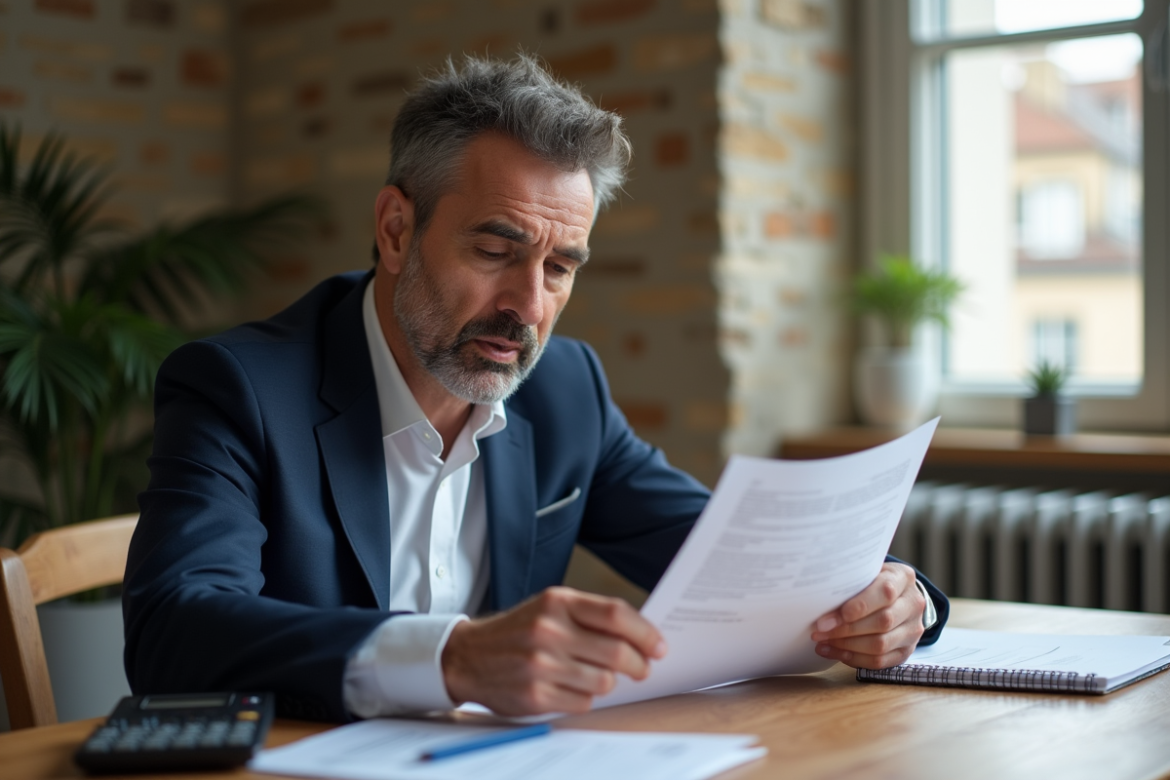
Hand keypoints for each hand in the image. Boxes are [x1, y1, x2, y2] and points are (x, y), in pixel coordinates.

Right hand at [441, 586, 666, 715]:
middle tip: (641, 668)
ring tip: (595, 676)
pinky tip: (570, 687)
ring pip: (604, 681)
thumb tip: (641, 636)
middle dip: (638, 664)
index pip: (616, 615)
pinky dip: (585, 698)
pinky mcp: (535, 695)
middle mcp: (549, 630)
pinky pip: (584, 702)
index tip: (658, 646)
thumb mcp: (549, 607)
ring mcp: (541, 664)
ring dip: (609, 682)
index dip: (645, 633)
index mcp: (557, 602)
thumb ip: (590, 616)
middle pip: (617, 652)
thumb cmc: (519, 631)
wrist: (468, 656)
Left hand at [810, 562, 925, 668]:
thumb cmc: (873, 581)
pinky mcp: (906, 651)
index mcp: (903, 578)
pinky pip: (880, 662)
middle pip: (882, 622)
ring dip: (846, 646)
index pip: (885, 593)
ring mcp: (913, 630)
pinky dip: (852, 658)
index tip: (829, 617)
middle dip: (845, 629)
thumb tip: (819, 595)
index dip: (857, 607)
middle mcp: (913, 604)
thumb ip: (851, 580)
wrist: (898, 595)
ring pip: (880, 645)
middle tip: (819, 631)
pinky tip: (833, 651)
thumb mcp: (866, 571)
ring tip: (822, 641)